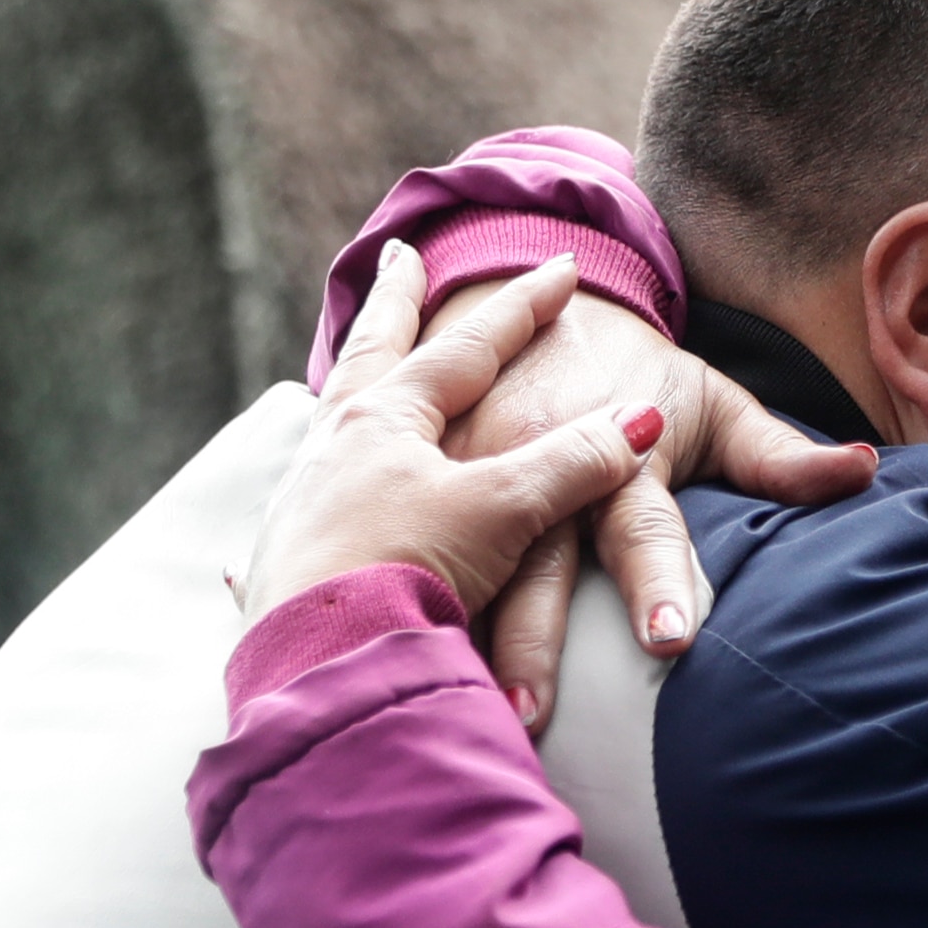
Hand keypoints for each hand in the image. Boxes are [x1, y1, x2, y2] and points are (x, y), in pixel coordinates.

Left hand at [241, 251, 663, 628]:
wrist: (320, 668)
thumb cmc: (407, 569)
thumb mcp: (504, 508)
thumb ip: (573, 462)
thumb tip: (640, 420)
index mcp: (386, 419)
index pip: (468, 347)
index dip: (523, 309)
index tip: (561, 269)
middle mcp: (335, 449)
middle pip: (372, 357)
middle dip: (397, 306)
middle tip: (403, 259)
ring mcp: (304, 505)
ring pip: (331, 429)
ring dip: (351, 395)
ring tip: (353, 379)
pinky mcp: (286, 567)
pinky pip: (303, 507)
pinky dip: (313, 495)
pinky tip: (290, 513)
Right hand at [432, 273, 876, 726]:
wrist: (526, 298)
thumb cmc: (639, 372)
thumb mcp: (714, 402)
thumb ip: (782, 455)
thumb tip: (870, 469)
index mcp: (617, 450)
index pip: (644, 531)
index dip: (658, 584)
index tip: (670, 642)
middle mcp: (535, 466)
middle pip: (536, 567)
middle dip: (533, 641)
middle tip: (537, 717)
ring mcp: (465, 476)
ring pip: (460, 567)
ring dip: (457, 638)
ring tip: (456, 712)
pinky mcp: (417, 486)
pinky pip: (413, 556)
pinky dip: (406, 609)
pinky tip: (392, 669)